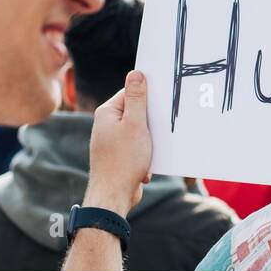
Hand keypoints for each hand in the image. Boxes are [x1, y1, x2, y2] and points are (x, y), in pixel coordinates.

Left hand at [85, 70, 152, 215]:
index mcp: (107, 113)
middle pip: (136, 111)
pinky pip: (137, 146)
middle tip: (162, 125)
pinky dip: (145, 153)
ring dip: (150, 139)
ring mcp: (112, 141)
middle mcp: (107, 125)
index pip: (130, 92)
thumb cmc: (123, 160)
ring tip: (152, 149)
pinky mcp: (119, 155)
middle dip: (151, 120)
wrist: (113, 197)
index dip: (148, 96)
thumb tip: (136, 73)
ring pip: (139, 130)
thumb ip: (137, 98)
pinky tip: (147, 164)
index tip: (163, 100)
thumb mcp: (135, 124)